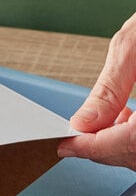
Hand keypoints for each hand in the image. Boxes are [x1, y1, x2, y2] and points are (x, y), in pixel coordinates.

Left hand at [58, 13, 135, 169]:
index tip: (67, 146)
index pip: (128, 143)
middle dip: (103, 148)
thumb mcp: (132, 47)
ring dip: (120, 144)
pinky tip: (127, 118)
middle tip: (76, 137)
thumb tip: (83, 121)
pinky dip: (135, 136)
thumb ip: (109, 89)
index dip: (93, 148)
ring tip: (102, 123)